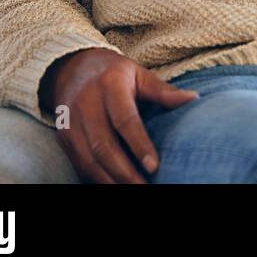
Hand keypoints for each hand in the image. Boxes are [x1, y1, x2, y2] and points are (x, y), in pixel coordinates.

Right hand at [40, 47, 199, 184]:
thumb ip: (163, 91)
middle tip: (145, 186)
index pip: (125, 120)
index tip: (154, 166)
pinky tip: (114, 184)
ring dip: (111, 180)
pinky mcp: (63, 136)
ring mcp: (70, 121)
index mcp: (110, 84)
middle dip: (125, 171)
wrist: (72, 68)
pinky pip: (79, 163)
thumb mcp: (139, 74)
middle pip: (104, 145)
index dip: (139, 145)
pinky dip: (96, 178)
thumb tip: (193, 99)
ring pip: (89, 159)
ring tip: (133, 188)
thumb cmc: (114, 73)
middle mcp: (86, 103)